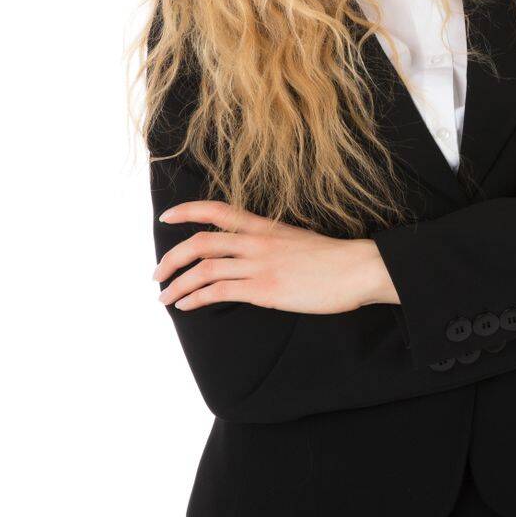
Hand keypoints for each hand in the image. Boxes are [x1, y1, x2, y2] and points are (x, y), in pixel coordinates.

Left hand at [154, 202, 395, 312]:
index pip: (218, 210)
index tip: (166, 216)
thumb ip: (271, 243)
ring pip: (204, 270)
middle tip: (158, 273)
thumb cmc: (333, 259)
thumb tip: (253, 254)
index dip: (187, 211)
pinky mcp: (264, 289)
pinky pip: (219, 292)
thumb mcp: (297, 240)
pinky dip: (196, 299)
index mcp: (265, 227)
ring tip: (165, 297)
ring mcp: (260, 266)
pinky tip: (187, 306)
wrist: (357, 269)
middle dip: (171, 258)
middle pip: (200, 243)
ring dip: (177, 285)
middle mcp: (257, 242)